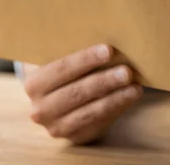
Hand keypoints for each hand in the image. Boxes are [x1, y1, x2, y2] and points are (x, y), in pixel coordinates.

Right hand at [23, 45, 142, 144]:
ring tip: (135, 87)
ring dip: (115, 98)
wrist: (56, 98)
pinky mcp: (75, 137)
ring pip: (89, 112)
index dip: (85, 59)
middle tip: (127, 71)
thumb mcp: (58, 58)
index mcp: (34, 83)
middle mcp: (40, 109)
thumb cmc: (64, 69)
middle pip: (76, 93)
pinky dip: (117, 110)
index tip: (109, 50)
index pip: (61, 69)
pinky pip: (98, 124)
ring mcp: (56, 127)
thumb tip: (103, 32)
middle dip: (104, 81)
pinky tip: (130, 98)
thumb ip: (70, 49)